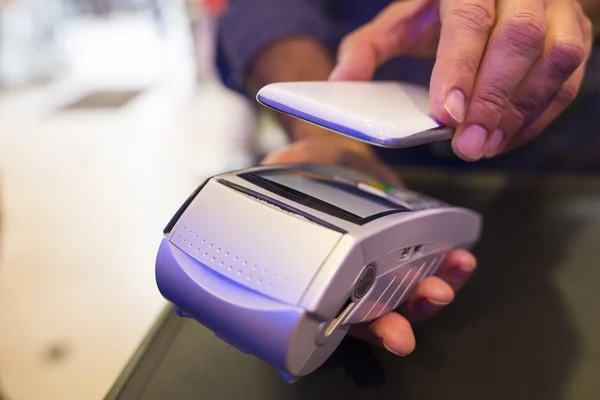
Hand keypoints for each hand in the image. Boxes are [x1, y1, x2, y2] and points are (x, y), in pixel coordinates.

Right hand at [260, 130, 477, 355]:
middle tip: (424, 303)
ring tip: (452, 273)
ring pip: (414, 291)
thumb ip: (272, 185)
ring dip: (437, 289)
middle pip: (386, 311)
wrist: (334, 150)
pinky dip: (449, 262)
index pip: (347, 315)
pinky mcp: (410, 239)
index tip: (392, 335)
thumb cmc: (305, 170)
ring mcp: (386, 259)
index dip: (371, 330)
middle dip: (408, 314)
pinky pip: (434, 259)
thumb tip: (262, 181)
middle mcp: (357, 276)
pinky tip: (461, 255)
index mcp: (324, 275)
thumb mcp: (283, 174)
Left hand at [329, 0, 593, 160]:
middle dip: (492, 100)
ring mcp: (556, 10)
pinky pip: (569, 80)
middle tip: (467, 144)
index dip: (460, 68)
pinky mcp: (574, 36)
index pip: (471, 20)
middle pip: (518, 40)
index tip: (447, 113)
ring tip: (486, 146)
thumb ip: (370, 47)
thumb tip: (341, 82)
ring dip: (519, 112)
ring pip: (554, 60)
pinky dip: (538, 116)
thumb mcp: (403, 19)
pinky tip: (507, 137)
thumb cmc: (444, 7)